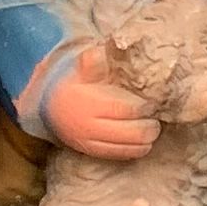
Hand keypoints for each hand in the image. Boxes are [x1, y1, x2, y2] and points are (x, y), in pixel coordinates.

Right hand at [36, 41, 159, 160]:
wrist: (49, 111)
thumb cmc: (71, 88)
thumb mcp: (79, 71)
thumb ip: (91, 62)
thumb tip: (100, 50)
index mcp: (89, 103)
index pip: (124, 109)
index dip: (142, 108)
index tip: (152, 103)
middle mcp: (89, 125)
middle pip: (129, 132)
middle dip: (148, 127)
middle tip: (156, 120)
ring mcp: (90, 141)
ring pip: (126, 146)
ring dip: (144, 141)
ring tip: (153, 131)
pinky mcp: (91, 152)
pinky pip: (117, 155)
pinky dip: (134, 151)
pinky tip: (144, 144)